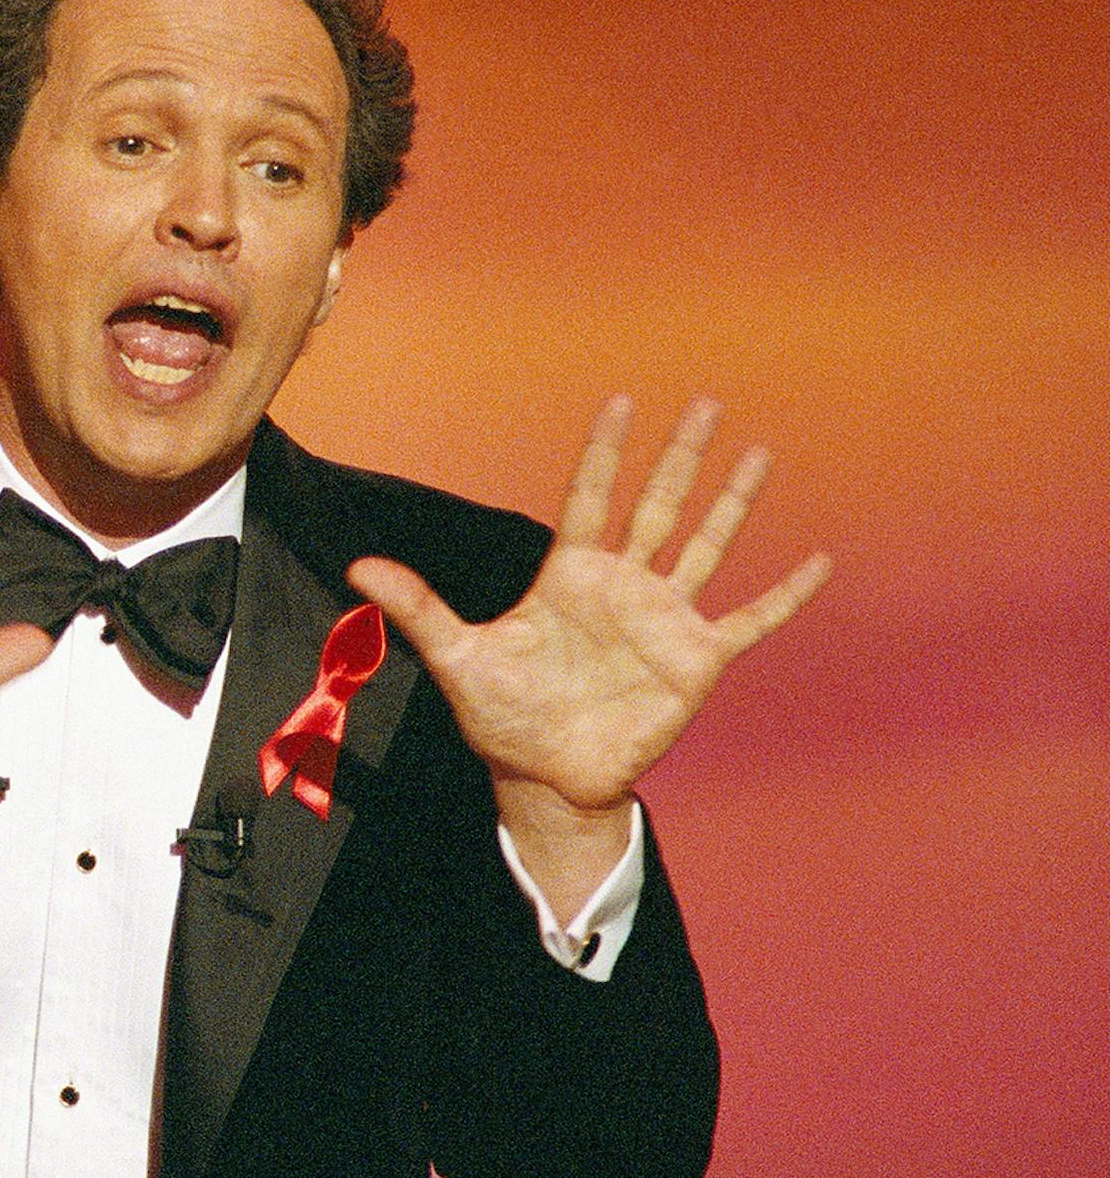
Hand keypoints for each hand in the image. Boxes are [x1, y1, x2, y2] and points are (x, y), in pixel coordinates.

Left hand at [348, 397, 830, 820]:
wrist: (544, 775)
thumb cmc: (501, 715)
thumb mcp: (457, 657)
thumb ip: (418, 609)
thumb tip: (358, 568)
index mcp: (569, 576)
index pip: (590, 499)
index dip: (605, 452)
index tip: (622, 401)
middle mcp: (622, 586)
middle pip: (657, 506)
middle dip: (680, 456)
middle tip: (706, 402)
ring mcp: (662, 619)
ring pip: (705, 545)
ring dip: (733, 503)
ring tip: (759, 455)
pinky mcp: (696, 660)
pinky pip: (750, 619)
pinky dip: (785, 594)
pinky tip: (819, 561)